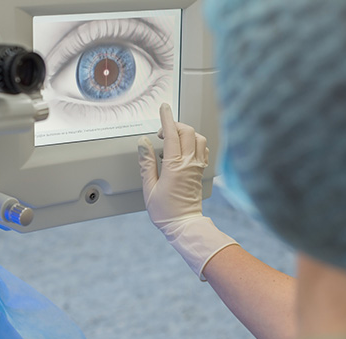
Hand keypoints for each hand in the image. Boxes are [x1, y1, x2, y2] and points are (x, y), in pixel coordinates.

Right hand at [138, 103, 208, 233]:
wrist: (184, 225)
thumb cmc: (165, 211)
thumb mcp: (149, 187)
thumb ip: (146, 162)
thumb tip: (143, 143)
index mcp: (174, 166)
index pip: (171, 134)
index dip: (166, 118)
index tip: (163, 108)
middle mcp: (189, 163)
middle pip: (187, 132)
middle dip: (174, 125)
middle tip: (161, 131)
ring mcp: (197, 167)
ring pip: (198, 138)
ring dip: (186, 133)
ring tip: (172, 139)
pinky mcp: (200, 172)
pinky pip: (202, 149)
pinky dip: (194, 142)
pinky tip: (185, 149)